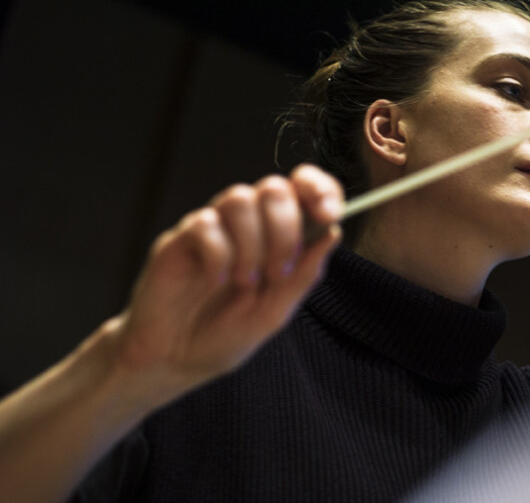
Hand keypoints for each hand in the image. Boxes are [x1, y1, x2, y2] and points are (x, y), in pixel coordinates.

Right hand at [111, 164, 342, 404]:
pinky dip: (218, 254)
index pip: (303, 188)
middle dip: (285, 229)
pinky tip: (215, 280)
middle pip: (273, 188)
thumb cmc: (227, 335)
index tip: (329, 214)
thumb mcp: (276, 312)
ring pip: (239, 198)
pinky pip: (205, 223)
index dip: (320, 189)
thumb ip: (304, 275)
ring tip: (245, 282)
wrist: (176, 360)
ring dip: (252, 244)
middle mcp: (247, 225)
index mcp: (278, 235)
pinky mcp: (180, 238)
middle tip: (278, 272)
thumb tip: (334, 233)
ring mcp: (213, 228)